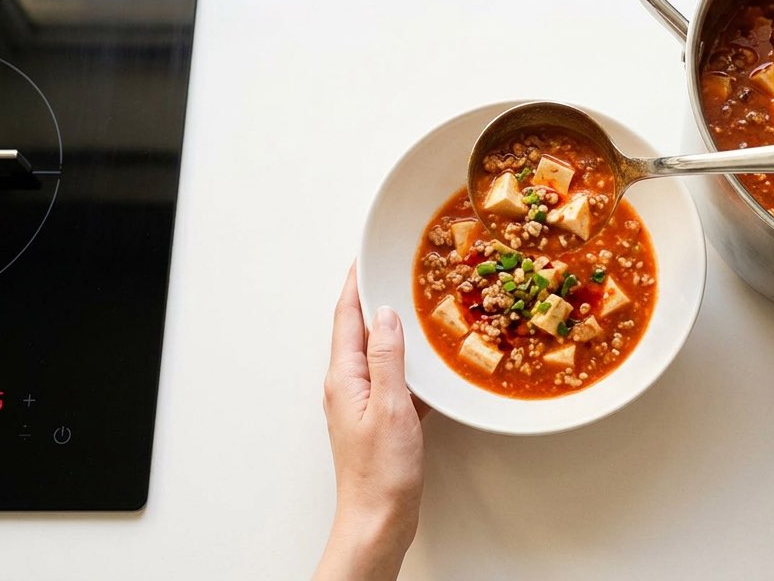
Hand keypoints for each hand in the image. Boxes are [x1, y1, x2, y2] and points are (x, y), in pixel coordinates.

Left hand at [315, 265, 427, 580]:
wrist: (379, 520)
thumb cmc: (381, 472)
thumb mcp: (390, 406)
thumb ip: (388, 357)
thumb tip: (386, 314)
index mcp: (344, 376)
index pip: (347, 315)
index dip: (357, 282)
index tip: (368, 254)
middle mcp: (347, 385)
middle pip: (359, 329)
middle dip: (375, 297)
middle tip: (397, 270)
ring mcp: (362, 402)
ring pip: (379, 353)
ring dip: (395, 329)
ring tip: (418, 306)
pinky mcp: (379, 419)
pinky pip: (394, 377)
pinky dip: (409, 362)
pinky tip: (429, 361)